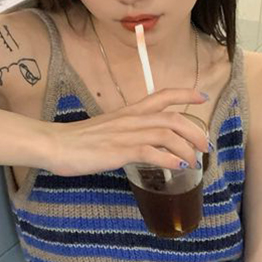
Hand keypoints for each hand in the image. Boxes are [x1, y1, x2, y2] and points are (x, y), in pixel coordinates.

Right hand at [45, 88, 209, 176]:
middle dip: (194, 131)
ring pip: (166, 134)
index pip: (162, 96)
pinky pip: (151, 153)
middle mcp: (132, 119)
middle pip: (172, 118)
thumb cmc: (79, 141)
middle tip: (205, 145)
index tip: (202, 97)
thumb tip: (141, 145)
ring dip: (186, 148)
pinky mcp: (120, 151)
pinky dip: (168, 160)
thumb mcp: (108, 130)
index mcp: (129, 112)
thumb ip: (127, 133)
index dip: (185, 94)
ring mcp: (126, 134)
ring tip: (194, 161)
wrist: (56, 144)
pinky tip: (177, 167)